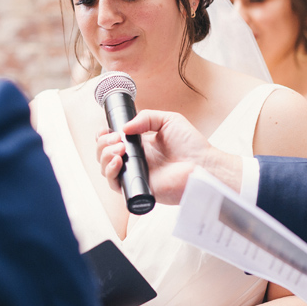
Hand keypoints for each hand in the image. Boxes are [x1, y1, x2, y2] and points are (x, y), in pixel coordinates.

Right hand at [96, 109, 238, 203]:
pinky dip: (110, 172)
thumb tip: (124, 128)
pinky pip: (115, 184)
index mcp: (140, 145)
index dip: (104, 136)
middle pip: (104, 153)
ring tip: (119, 148)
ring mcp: (135, 174)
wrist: (203, 165)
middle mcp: (135, 159)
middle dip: (103, 144)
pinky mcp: (138, 188)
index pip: (112, 141)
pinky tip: (118, 161)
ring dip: (105, 155)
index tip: (107, 130)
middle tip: (117, 139)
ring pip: (105, 168)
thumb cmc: (191, 145)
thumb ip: (145, 117)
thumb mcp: (168, 120)